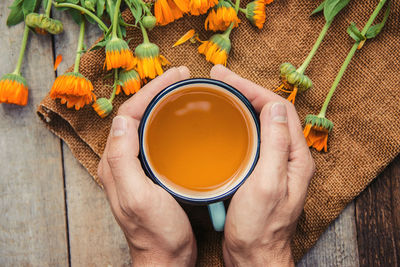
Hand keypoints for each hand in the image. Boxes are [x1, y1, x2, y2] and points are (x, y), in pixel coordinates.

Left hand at [98, 67, 196, 266]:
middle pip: (136, 114)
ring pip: (147, 123)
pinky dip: (169, 122)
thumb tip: (123, 119)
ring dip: (162, 102)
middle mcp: (123, 160)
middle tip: (181, 77)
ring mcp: (138, 166)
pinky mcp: (152, 172)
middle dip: (157, 90)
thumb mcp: (138, 196)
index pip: (130, 113)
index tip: (175, 76)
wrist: (166, 257)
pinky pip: (156, 138)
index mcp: (116, 162)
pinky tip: (183, 121)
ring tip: (183, 90)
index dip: (151, 90)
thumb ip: (123, 159)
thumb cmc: (156, 233)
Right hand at [210, 65, 314, 266]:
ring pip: (259, 123)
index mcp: (295, 157)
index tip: (228, 78)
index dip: (254, 89)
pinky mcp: (259, 171)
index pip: (279, 109)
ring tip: (220, 91)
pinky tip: (223, 122)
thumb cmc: (260, 226)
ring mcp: (273, 163)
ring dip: (240, 104)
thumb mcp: (268, 183)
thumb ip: (276, 144)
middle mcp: (287, 156)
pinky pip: (250, 138)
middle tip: (220, 77)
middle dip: (245, 91)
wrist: (253, 255)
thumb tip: (275, 106)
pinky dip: (236, 123)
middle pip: (269, 112)